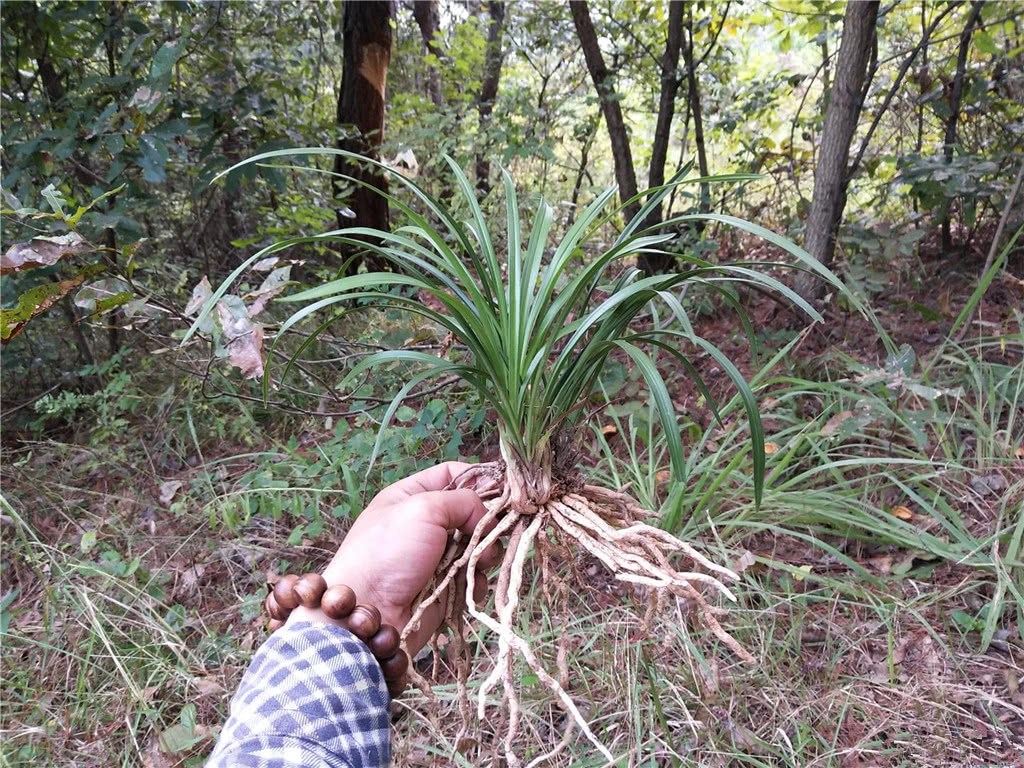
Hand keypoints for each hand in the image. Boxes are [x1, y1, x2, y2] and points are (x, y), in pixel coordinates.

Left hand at [287, 462, 497, 654]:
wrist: (368, 611)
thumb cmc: (388, 552)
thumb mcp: (423, 509)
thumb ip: (463, 501)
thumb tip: (487, 516)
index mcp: (412, 496)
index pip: (452, 474)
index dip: (478, 478)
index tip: (504, 490)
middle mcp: (425, 523)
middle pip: (470, 511)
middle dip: (486, 521)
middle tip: (494, 530)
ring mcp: (435, 556)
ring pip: (477, 546)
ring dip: (483, 553)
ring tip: (480, 561)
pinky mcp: (443, 586)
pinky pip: (472, 577)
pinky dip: (476, 581)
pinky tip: (469, 585)